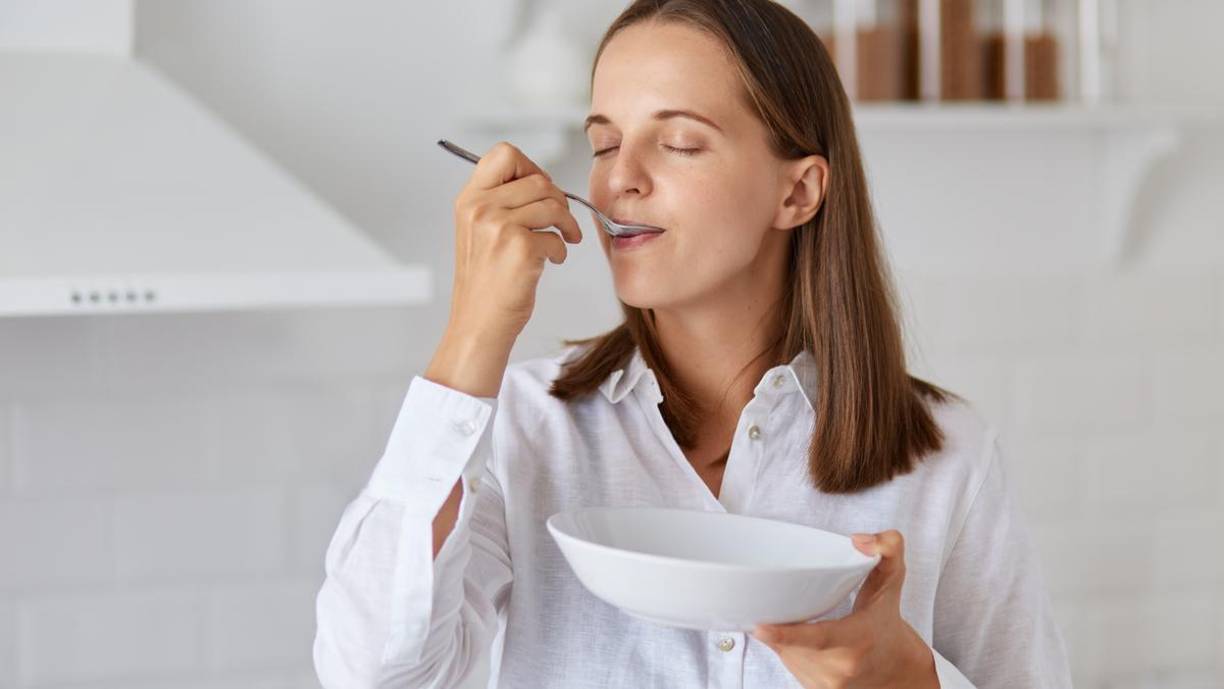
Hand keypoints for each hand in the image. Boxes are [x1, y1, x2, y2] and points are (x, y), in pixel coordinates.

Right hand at [425, 142, 582, 397]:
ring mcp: (498, 227)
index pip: (504, 154)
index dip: (530, 166)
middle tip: (561, 221)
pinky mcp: (520, 248)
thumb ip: (500, 202)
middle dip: (559, 200)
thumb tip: (541, 183)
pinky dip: (561, 250)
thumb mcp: (479, 232)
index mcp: (469, 200)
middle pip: (539, 180)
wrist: (478, 324)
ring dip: (566, 225)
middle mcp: (480, 208)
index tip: (540, 189)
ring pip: (553, 205)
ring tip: (562, 241)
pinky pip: (556, 236)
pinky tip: (551, 261)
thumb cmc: (485, 283)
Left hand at [752, 531, 938, 688]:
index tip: (759, 626)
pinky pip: (789, 665)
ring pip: (786, 655)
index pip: (816, 639)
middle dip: (780, 623)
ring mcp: (827, 685)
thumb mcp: (892, 581)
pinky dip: (789, 648)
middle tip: (777, 604)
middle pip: (790, 643)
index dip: (784, 634)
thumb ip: (886, 548)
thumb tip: (860, 540)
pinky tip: (801, 638)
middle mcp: (840, 669)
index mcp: (856, 641)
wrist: (898, 672)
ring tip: (803, 620)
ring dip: (783, 636)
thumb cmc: (887, 624)